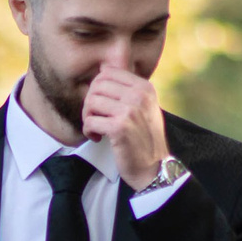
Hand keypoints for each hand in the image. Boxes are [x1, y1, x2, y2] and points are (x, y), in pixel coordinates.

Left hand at [81, 65, 168, 189]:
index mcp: (145, 87)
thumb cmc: (144, 139)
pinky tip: (98, 138)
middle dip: (90, 103)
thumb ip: (127, 90)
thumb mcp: (144, 107)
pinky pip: (90, 121)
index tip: (101, 105)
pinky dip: (89, 131)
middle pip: (97, 86)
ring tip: (96, 128)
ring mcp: (130, 111)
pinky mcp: (119, 128)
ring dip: (88, 117)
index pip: (108, 72)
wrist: (154, 167)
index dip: (97, 88)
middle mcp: (139, 96)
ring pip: (91, 102)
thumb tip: (102, 72)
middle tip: (95, 118)